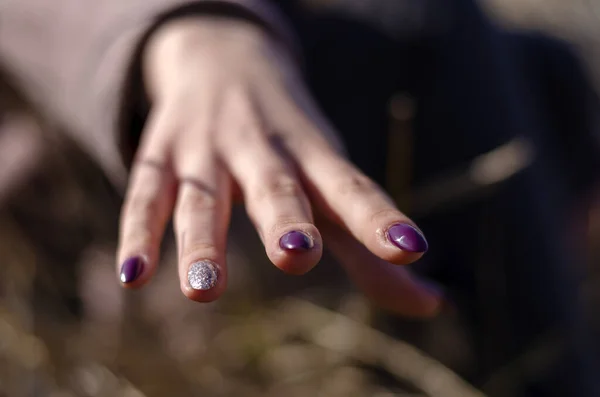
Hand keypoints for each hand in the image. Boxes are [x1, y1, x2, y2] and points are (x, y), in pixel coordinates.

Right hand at [116, 18, 441, 316]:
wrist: (223, 55)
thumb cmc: (290, 140)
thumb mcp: (330, 181)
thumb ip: (371, 249)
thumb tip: (435, 307)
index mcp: (313, 155)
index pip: (350, 187)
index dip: (379, 218)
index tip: (410, 250)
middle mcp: (262, 150)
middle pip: (275, 186)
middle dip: (285, 219)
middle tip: (298, 252)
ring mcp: (208, 150)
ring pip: (202, 197)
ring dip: (201, 242)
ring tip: (205, 291)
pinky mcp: (162, 154)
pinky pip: (145, 194)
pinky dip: (138, 232)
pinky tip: (135, 274)